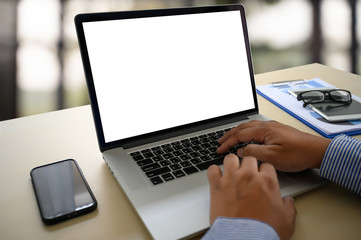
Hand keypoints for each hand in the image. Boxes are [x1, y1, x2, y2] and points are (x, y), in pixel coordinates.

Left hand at [207, 154, 295, 239]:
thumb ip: (288, 206)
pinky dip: (214, 172)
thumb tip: (288, 201)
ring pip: (230, 159)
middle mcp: (248, 176)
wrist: (243, 239)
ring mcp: (231, 179)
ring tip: (232, 172)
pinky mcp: (216, 186)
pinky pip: (212, 170)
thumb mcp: (286, 220)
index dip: (264, 172)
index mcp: (267, 181)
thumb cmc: (263, 231)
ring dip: (232, 164)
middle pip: (249, 159)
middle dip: (249, 166)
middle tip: (247, 175)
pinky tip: (217, 178)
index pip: (266, 165)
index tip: (262, 177)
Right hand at [217, 120, 331, 171]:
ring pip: (249, 127)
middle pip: (242, 128)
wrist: (316, 151)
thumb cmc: (297, 154)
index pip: (239, 135)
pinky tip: (248, 137)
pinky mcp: (277, 130)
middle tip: (220, 142)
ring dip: (237, 132)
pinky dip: (247, 132)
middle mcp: (267, 126)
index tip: (220, 149)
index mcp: (263, 130)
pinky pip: (256, 128)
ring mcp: (273, 127)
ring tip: (230, 138)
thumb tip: (241, 151)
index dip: (228, 142)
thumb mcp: (272, 157)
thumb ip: (253, 152)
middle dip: (229, 135)